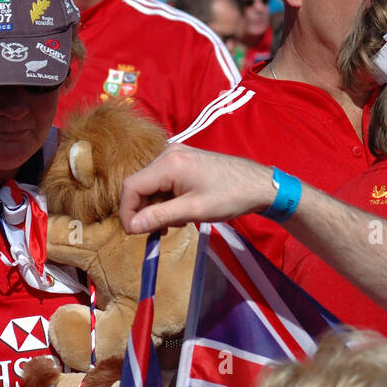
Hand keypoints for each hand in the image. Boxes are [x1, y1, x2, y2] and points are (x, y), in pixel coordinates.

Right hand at [120, 144, 277, 234]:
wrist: (259, 184)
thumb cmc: (230, 196)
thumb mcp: (193, 210)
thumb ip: (159, 217)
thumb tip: (131, 227)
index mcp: (169, 162)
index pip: (131, 186)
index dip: (128, 212)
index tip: (135, 233)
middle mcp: (168, 153)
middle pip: (140, 185)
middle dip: (146, 211)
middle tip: (162, 230)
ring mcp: (176, 155)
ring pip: (152, 185)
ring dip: (158, 207)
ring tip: (179, 221)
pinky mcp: (184, 161)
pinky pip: (163, 182)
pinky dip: (167, 199)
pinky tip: (182, 211)